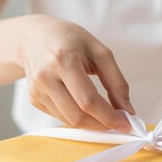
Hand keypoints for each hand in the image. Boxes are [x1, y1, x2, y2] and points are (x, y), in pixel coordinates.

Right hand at [19, 15, 133, 131]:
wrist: (34, 36)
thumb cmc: (70, 40)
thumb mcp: (100, 52)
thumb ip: (117, 82)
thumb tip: (127, 110)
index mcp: (64, 61)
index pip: (88, 100)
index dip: (109, 117)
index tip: (126, 124)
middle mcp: (46, 77)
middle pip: (77, 116)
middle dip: (102, 125)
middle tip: (118, 123)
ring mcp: (37, 90)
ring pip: (69, 121)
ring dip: (92, 124)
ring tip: (105, 115)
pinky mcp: (34, 99)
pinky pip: (61, 117)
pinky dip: (78, 117)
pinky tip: (85, 107)